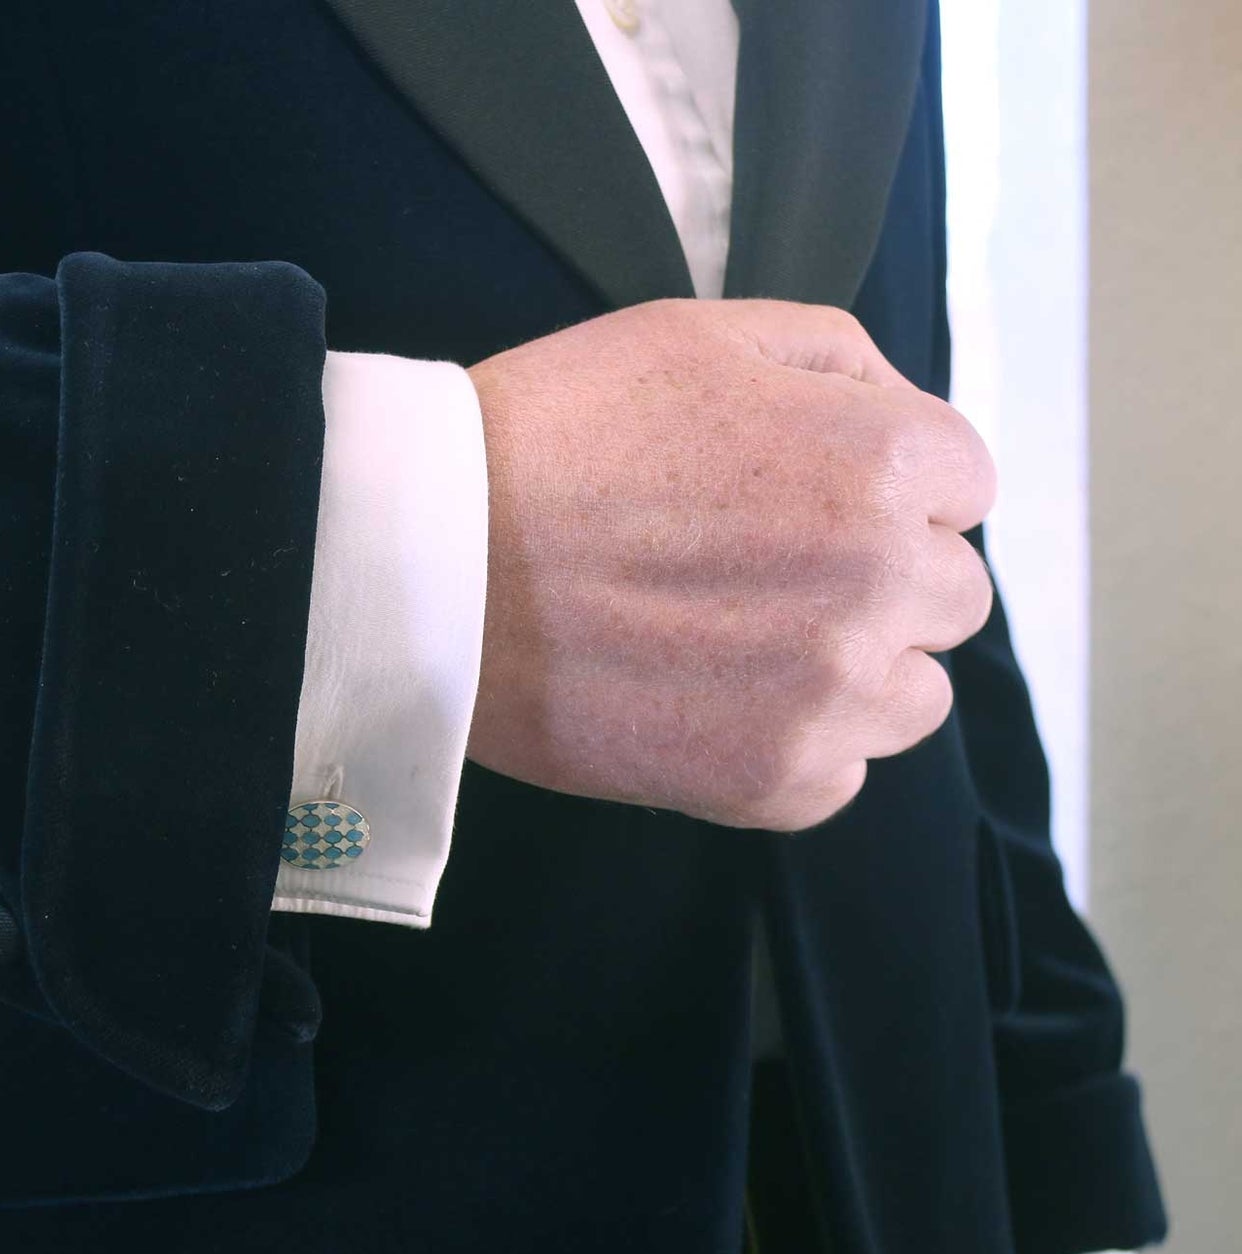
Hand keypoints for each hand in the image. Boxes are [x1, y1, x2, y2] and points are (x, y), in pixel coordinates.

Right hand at [464, 298, 995, 830]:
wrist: (430, 557)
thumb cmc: (557, 430)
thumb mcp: (702, 331)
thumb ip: (839, 361)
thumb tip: (903, 419)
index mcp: (889, 456)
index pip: (964, 483)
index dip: (878, 482)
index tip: (796, 494)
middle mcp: (886, 578)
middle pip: (947, 594)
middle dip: (873, 577)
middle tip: (757, 569)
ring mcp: (833, 692)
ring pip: (912, 696)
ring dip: (849, 672)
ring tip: (736, 645)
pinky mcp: (771, 781)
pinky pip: (838, 778)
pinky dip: (787, 750)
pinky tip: (707, 704)